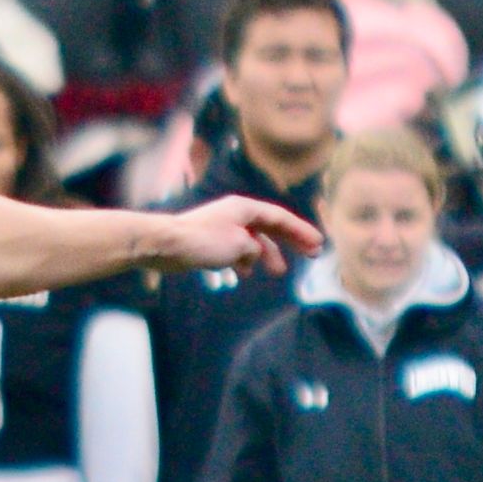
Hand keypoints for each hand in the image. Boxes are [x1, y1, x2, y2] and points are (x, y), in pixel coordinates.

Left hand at [149, 193, 319, 277]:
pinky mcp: (211, 241)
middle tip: (310, 254)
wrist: (165, 245)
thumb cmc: (201, 241)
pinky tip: (245, 273)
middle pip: (271, 227)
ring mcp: (224, 227)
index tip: (317, 243)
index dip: (301, 231)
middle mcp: (236, 214)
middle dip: (291, 241)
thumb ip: (256, 248)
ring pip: (254, 240)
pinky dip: (244, 260)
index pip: (280, 218)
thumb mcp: (239, 245)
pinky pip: (237, 249)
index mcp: (245, 208)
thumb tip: (256, 252)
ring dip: (267, 255)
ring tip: (278, 272)